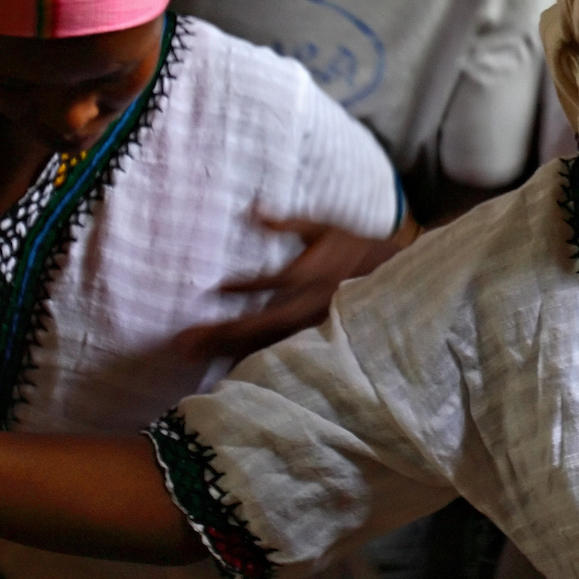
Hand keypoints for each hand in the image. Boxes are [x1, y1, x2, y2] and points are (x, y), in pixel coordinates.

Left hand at [177, 213, 417, 361]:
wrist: (396, 284)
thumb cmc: (357, 252)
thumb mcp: (326, 228)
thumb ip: (288, 223)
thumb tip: (252, 210)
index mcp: (313, 274)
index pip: (273, 280)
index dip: (244, 286)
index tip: (214, 288)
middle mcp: (310, 306)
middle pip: (259, 323)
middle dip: (220, 332)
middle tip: (182, 341)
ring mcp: (310, 329)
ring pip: (264, 345)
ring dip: (225, 350)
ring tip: (189, 355)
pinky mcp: (312, 344)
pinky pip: (277, 356)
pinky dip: (249, 363)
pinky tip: (221, 369)